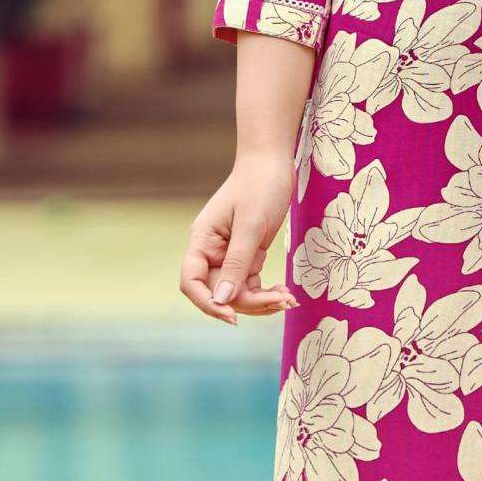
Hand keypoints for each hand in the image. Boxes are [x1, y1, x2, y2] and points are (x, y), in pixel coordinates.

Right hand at [180, 153, 299, 324]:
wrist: (274, 163)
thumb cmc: (260, 186)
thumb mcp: (250, 225)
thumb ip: (236, 263)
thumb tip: (223, 300)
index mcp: (202, 241)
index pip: (192, 282)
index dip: (208, 303)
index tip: (232, 317)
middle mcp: (212, 251)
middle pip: (220, 292)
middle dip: (249, 303)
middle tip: (283, 301)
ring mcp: (229, 255)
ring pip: (238, 292)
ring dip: (262, 301)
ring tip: (289, 298)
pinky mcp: (247, 255)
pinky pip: (251, 283)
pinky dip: (267, 292)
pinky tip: (286, 292)